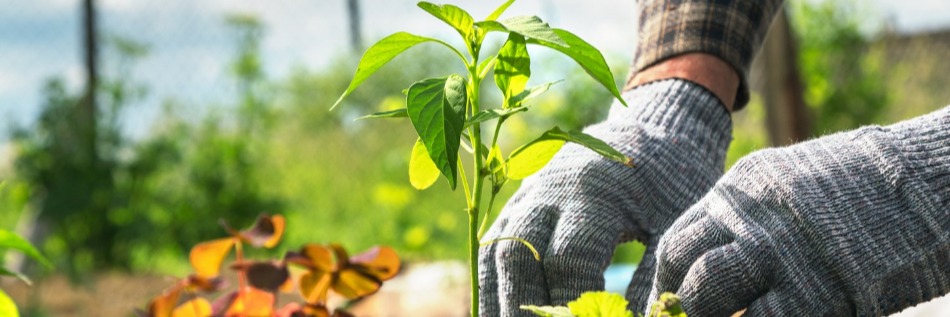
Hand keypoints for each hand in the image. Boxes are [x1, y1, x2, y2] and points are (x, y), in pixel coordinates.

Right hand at [478, 79, 732, 315]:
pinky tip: (499, 313)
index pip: (568, 259)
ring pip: (497, 251)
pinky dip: (493, 282)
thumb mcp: (677, 227)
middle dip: (522, 306)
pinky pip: (494, 245)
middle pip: (520, 254)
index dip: (571, 303)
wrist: (653, 128)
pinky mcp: (521, 202)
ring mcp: (530, 194)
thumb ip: (654, 278)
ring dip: (499, 299)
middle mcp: (552, 191)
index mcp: (596, 192)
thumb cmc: (674, 181)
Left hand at [651, 108, 949, 315]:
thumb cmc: (864, 186)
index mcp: (739, 193)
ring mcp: (778, 258)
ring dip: (714, 316)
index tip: (670, 300)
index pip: (678, 244)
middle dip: (685, 305)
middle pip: (687, 274)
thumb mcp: (789, 183)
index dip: (670, 279)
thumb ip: (749, 215)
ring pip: (709, 300)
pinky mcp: (814, 294)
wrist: (927, 183)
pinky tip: (775, 316)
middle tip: (696, 316)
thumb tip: (719, 253)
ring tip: (737, 315)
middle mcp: (748, 223)